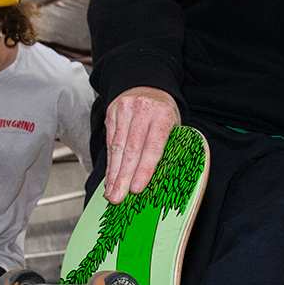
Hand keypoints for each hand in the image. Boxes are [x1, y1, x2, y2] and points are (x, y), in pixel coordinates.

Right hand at [102, 88, 179, 202]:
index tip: (136, 189)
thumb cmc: (163, 114)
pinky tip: (109, 177)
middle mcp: (142, 111)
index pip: (153, 147)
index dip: (144, 169)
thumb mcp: (174, 126)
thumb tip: (160, 180)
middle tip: (118, 198)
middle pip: (131, 150)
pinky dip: (110, 162)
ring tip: (111, 193)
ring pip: (116, 147)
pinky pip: (109, 142)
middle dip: (123, 177)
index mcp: (162, 115)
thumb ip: (167, 148)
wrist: (147, 86)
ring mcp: (124, 110)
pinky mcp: (111, 113)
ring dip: (113, 174)